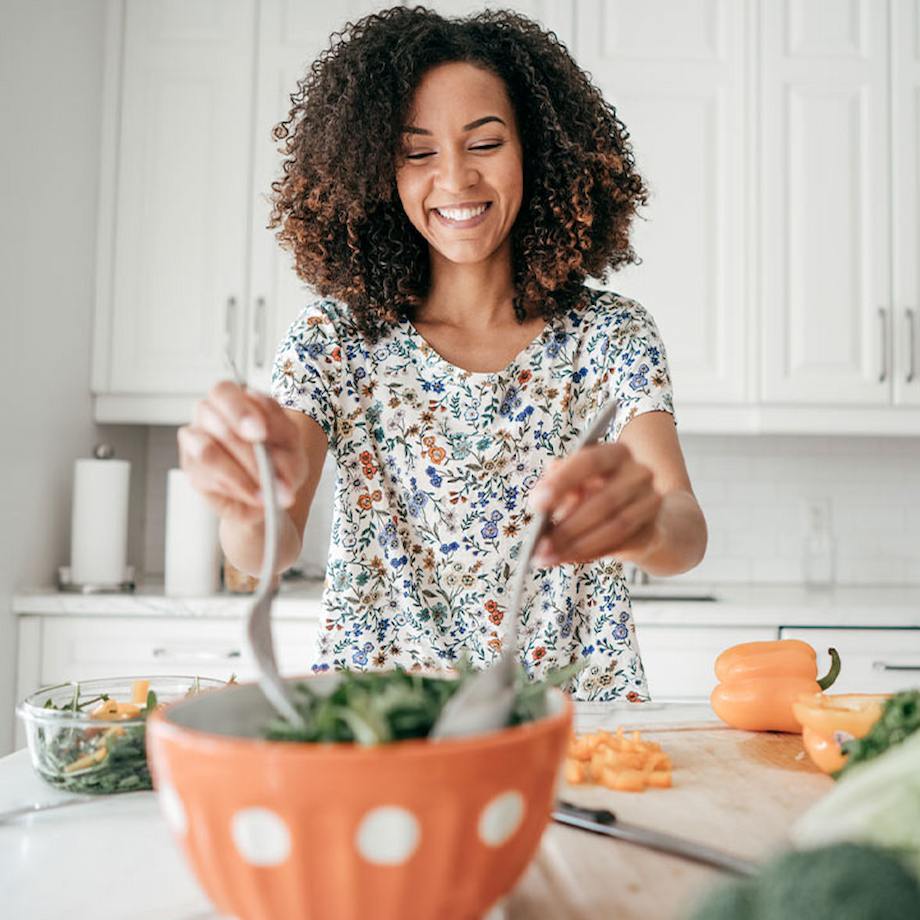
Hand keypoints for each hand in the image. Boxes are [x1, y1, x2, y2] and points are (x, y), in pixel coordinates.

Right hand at [178, 381, 306, 524]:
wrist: (270, 492)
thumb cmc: (280, 463)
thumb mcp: (293, 453)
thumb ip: (285, 451)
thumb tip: (273, 465)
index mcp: (233, 399)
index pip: (224, 392)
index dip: (240, 412)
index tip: (260, 434)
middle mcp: (208, 414)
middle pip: (211, 419)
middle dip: (243, 448)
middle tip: (265, 470)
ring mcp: (194, 441)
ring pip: (206, 451)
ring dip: (239, 474)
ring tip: (266, 492)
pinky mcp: (192, 469)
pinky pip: (207, 478)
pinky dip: (236, 489)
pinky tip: (255, 497)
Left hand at [529, 443, 662, 565]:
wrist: (642, 516)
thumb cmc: (598, 493)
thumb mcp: (577, 481)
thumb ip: (558, 483)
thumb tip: (540, 499)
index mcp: (617, 453)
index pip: (589, 461)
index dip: (561, 482)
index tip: (536, 503)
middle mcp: (639, 474)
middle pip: (602, 501)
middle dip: (566, 527)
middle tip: (539, 545)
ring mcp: (650, 503)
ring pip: (613, 528)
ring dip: (576, 546)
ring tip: (548, 557)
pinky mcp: (653, 531)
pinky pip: (619, 546)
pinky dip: (589, 554)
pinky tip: (567, 558)